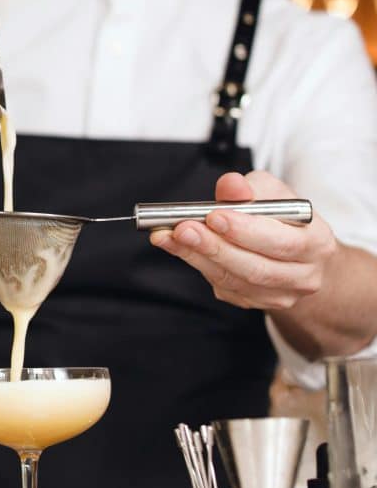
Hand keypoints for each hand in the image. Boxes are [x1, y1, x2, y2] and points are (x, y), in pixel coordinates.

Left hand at [149, 170, 337, 312]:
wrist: (300, 255)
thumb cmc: (285, 218)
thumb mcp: (275, 192)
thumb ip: (252, 188)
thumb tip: (230, 185)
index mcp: (316, 243)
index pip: (281, 242)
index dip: (245, 230)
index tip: (213, 215)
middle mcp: (304, 275)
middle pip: (255, 268)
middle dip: (214, 246)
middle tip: (183, 228)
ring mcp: (280, 295)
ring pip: (234, 281)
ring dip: (197, 257)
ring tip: (170, 236)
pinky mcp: (255, 302)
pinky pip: (224, 287)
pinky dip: (197, 265)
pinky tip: (177, 247)